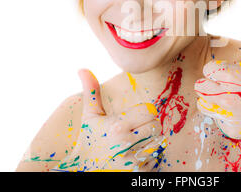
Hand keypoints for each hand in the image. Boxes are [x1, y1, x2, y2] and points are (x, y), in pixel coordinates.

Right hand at [51, 69, 166, 171]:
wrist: (83, 170)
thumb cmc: (88, 140)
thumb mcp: (90, 116)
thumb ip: (91, 91)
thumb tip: (82, 68)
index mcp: (118, 126)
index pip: (150, 111)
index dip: (145, 112)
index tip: (136, 117)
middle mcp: (127, 144)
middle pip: (156, 126)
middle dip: (149, 126)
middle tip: (137, 129)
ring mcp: (133, 161)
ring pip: (158, 142)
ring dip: (150, 142)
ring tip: (135, 143)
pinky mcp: (139, 173)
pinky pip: (155, 159)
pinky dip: (148, 157)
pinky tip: (134, 157)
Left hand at [195, 0, 240, 138]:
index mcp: (231, 76)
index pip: (208, 70)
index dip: (219, 69)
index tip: (233, 70)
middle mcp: (227, 99)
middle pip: (202, 87)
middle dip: (214, 83)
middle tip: (233, 83)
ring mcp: (231, 118)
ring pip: (205, 105)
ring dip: (215, 99)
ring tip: (235, 95)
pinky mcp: (235, 131)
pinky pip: (217, 121)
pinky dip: (224, 116)